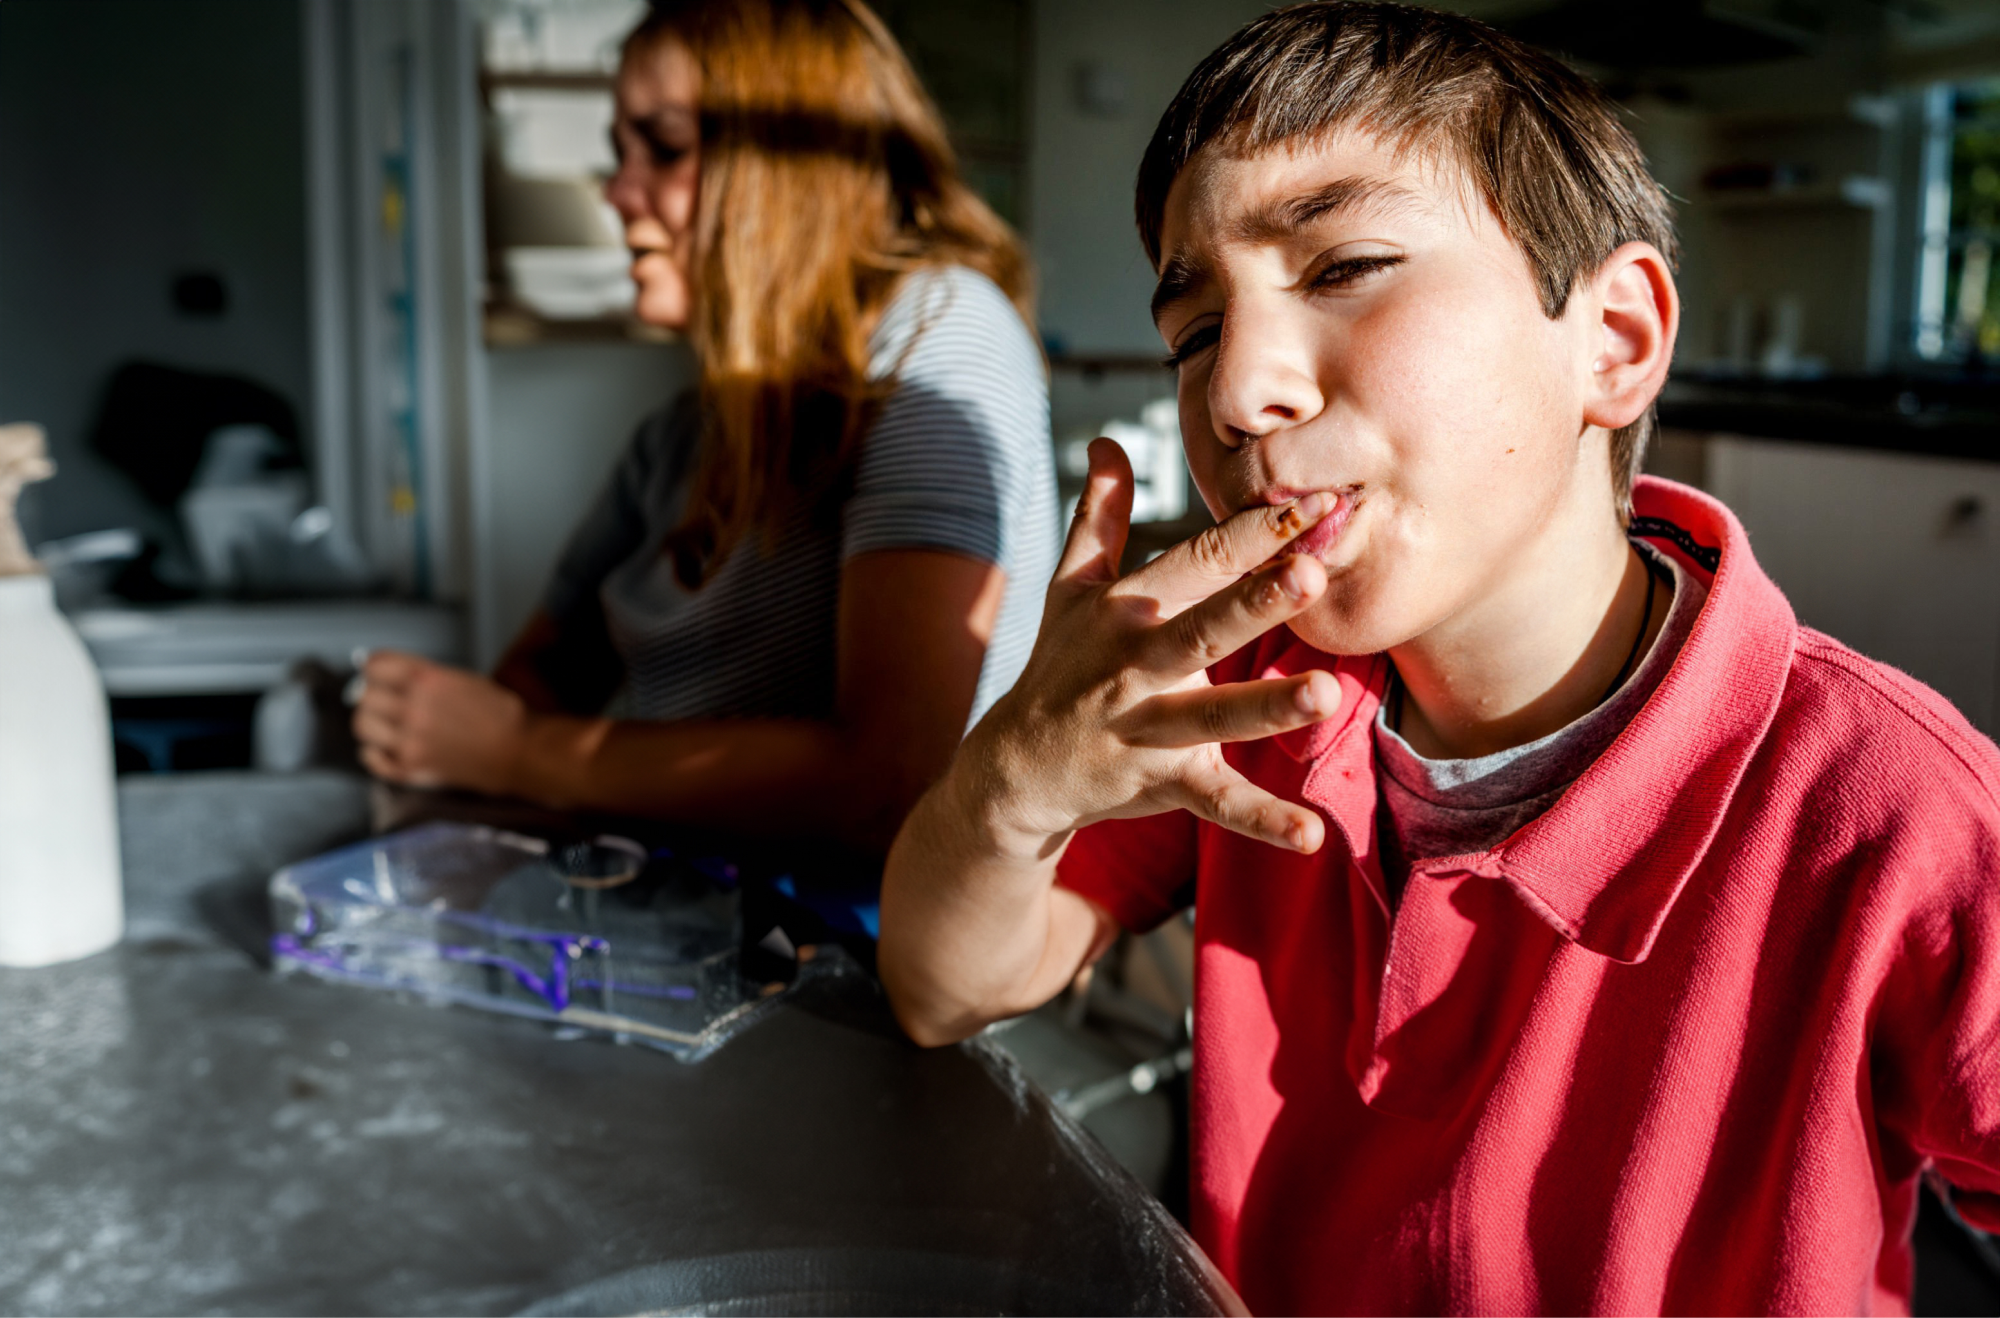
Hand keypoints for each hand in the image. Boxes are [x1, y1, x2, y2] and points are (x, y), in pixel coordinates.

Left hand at [351, 652, 529, 794]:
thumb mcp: (462, 677)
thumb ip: (423, 674)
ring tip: (388, 725)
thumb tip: (388, 673)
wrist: (518, 750)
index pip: (374, 665)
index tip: (377, 673)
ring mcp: (410, 740)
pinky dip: (375, 753)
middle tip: (386, 701)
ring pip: (362, 725)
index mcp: (427, 679)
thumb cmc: (498, 714)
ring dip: (373, 722)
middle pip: (364, 695)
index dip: (374, 668)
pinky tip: (387, 747)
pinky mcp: (411, 768)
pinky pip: (371, 759)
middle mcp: (414, 708)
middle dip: (374, 695)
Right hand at [962, 438, 1340, 856]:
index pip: (1197, 560)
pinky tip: (1310, 835)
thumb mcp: (1071, 588)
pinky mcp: (1161, 783)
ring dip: (1266, 707)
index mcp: (1126, 608)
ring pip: (1213, 716)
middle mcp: (1135, 665)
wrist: (1015, 767)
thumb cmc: (1059, 666)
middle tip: (1311, 572)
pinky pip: (1217, 803)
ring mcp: (1147, 727)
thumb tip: (1108, 443)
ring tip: (1326, 695)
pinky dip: (1262, 820)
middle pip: (1202, 628)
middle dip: (1255, 602)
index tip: (1315, 502)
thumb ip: (1100, 516)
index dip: (1255, 531)